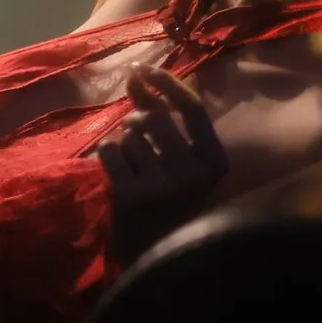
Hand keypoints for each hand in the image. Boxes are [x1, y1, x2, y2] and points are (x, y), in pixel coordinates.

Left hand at [97, 66, 229, 265]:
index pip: (193, 108)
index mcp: (215, 162)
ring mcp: (164, 186)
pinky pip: (109, 151)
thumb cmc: (168, 200)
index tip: (145, 68)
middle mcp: (194, 173)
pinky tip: (117, 174)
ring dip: (123, 142)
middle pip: (154, 118)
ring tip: (132, 166)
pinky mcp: (133, 197)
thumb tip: (140, 73)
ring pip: (129, 135)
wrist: (154, 254)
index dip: (167, 82)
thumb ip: (163, 116)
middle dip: (136, 119)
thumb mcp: (180, 161)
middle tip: (133, 135)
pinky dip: (107, 155)